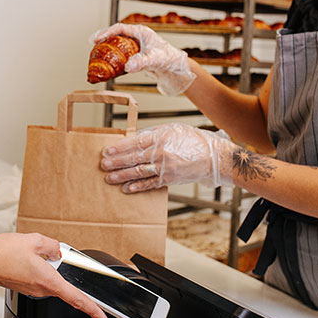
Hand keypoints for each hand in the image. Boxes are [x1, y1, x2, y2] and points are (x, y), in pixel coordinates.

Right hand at [0, 232, 108, 317]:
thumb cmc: (1, 253)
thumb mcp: (34, 240)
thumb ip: (53, 246)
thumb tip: (58, 251)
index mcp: (48, 281)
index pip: (77, 299)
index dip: (93, 310)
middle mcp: (40, 289)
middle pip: (63, 285)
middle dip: (61, 270)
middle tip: (50, 256)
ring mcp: (31, 290)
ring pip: (49, 279)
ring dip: (46, 268)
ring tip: (31, 254)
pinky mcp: (23, 287)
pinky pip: (37, 279)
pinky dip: (37, 269)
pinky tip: (26, 258)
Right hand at [92, 24, 194, 95]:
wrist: (176, 70)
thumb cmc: (169, 59)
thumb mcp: (155, 59)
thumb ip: (141, 62)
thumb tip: (128, 67)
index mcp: (141, 32)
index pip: (120, 28)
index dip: (106, 32)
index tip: (96, 39)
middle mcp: (138, 38)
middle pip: (116, 35)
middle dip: (104, 39)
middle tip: (92, 45)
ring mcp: (137, 47)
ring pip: (118, 46)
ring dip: (108, 49)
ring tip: (96, 54)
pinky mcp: (137, 57)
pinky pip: (122, 56)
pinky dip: (114, 59)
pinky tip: (107, 66)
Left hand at [100, 123, 233, 191]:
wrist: (213, 157)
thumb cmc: (193, 141)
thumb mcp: (172, 129)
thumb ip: (153, 133)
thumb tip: (134, 138)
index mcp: (161, 137)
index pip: (135, 142)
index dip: (119, 148)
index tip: (107, 151)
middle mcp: (162, 152)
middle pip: (134, 158)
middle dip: (117, 162)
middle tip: (104, 165)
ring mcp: (165, 167)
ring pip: (139, 172)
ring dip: (122, 175)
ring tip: (109, 177)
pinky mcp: (169, 179)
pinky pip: (150, 184)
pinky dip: (137, 187)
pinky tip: (126, 188)